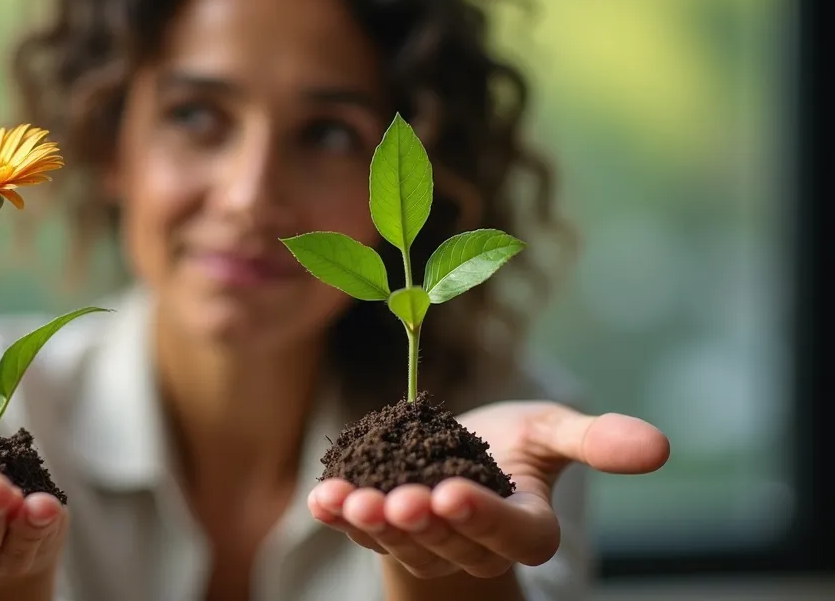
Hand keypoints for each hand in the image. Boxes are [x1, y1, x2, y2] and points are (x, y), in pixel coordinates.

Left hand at [307, 401, 668, 578]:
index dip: (482, 518)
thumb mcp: (552, 433)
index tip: (453, 492)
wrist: (456, 452)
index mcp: (526, 529)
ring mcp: (424, 542)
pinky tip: (321, 497)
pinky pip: (360, 528)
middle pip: (449, 543)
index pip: (510, 534)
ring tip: (353, 499)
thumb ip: (595, 441)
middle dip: (423, 522)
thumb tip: (659, 447)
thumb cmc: (513, 443)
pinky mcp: (381, 528)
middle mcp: (473, 546)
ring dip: (375, 523)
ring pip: (401, 542)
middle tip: (403, 498)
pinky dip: (339, 515)